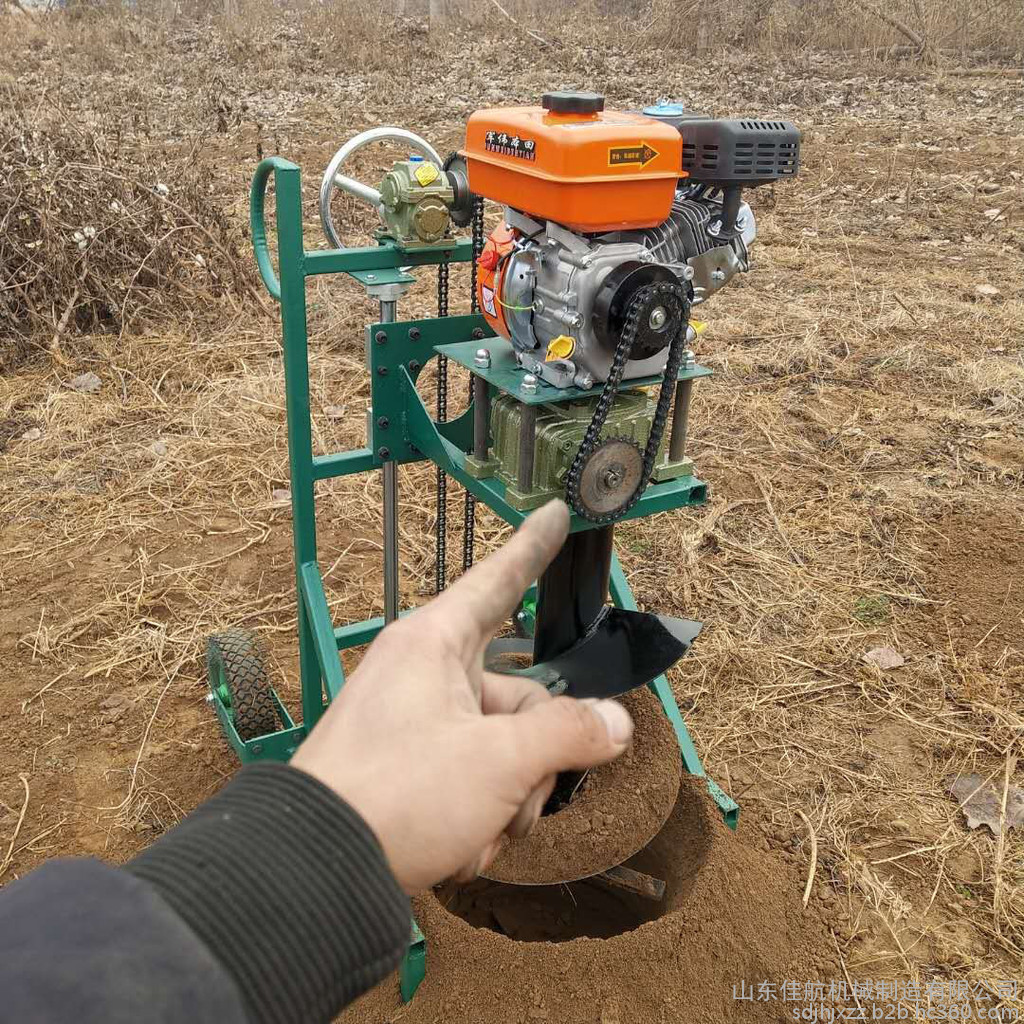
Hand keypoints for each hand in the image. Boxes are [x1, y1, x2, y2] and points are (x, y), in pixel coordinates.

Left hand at [291, 499, 633, 892]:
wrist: (314, 871)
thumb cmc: (400, 794)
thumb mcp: (501, 760)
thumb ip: (568, 733)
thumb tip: (614, 723)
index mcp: (434, 645)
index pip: (497, 581)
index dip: (533, 548)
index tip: (557, 513)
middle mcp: (423, 675)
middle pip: (518, 694)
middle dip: (535, 755)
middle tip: (523, 795)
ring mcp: (414, 724)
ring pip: (501, 745)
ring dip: (510, 798)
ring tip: (482, 832)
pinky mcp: (408, 770)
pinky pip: (472, 778)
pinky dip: (479, 816)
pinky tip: (462, 849)